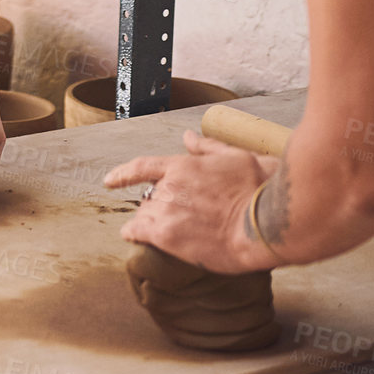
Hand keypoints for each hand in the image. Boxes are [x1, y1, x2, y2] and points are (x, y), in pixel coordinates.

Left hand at [105, 131, 280, 272]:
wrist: (263, 223)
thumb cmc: (257, 189)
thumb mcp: (234, 156)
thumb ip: (206, 147)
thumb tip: (188, 137)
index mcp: (183, 165)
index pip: (142, 167)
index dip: (123, 174)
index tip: (110, 180)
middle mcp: (169, 186)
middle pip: (148, 196)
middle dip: (157, 204)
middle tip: (178, 216)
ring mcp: (166, 211)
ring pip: (145, 214)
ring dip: (152, 220)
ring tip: (171, 230)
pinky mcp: (167, 237)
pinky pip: (138, 233)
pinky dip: (133, 233)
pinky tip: (132, 236)